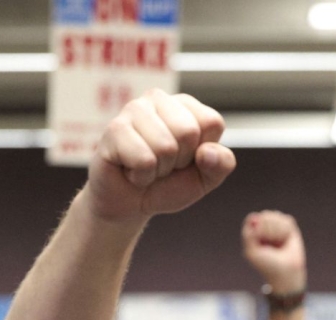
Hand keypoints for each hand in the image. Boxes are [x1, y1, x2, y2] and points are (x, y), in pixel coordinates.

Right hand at [86, 90, 235, 222]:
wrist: (130, 204)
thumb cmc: (168, 184)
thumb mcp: (206, 179)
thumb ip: (221, 164)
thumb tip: (207, 152)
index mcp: (186, 105)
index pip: (212, 123)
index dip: (202, 152)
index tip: (186, 159)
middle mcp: (159, 99)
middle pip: (188, 132)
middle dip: (178, 161)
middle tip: (163, 164)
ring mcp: (134, 110)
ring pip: (165, 146)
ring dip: (158, 170)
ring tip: (146, 166)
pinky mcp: (114, 129)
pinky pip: (143, 160)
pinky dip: (141, 176)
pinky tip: (130, 170)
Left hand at [242, 211, 306, 293]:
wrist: (286, 272)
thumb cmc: (267, 265)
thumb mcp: (251, 252)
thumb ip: (248, 235)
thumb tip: (254, 217)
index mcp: (253, 233)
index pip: (253, 218)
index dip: (259, 228)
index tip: (261, 240)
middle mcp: (264, 228)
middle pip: (265, 215)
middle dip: (269, 230)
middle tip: (271, 245)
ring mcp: (277, 227)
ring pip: (276, 216)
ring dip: (278, 232)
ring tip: (279, 244)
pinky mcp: (290, 228)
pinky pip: (287, 220)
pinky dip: (286, 232)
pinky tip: (286, 240)